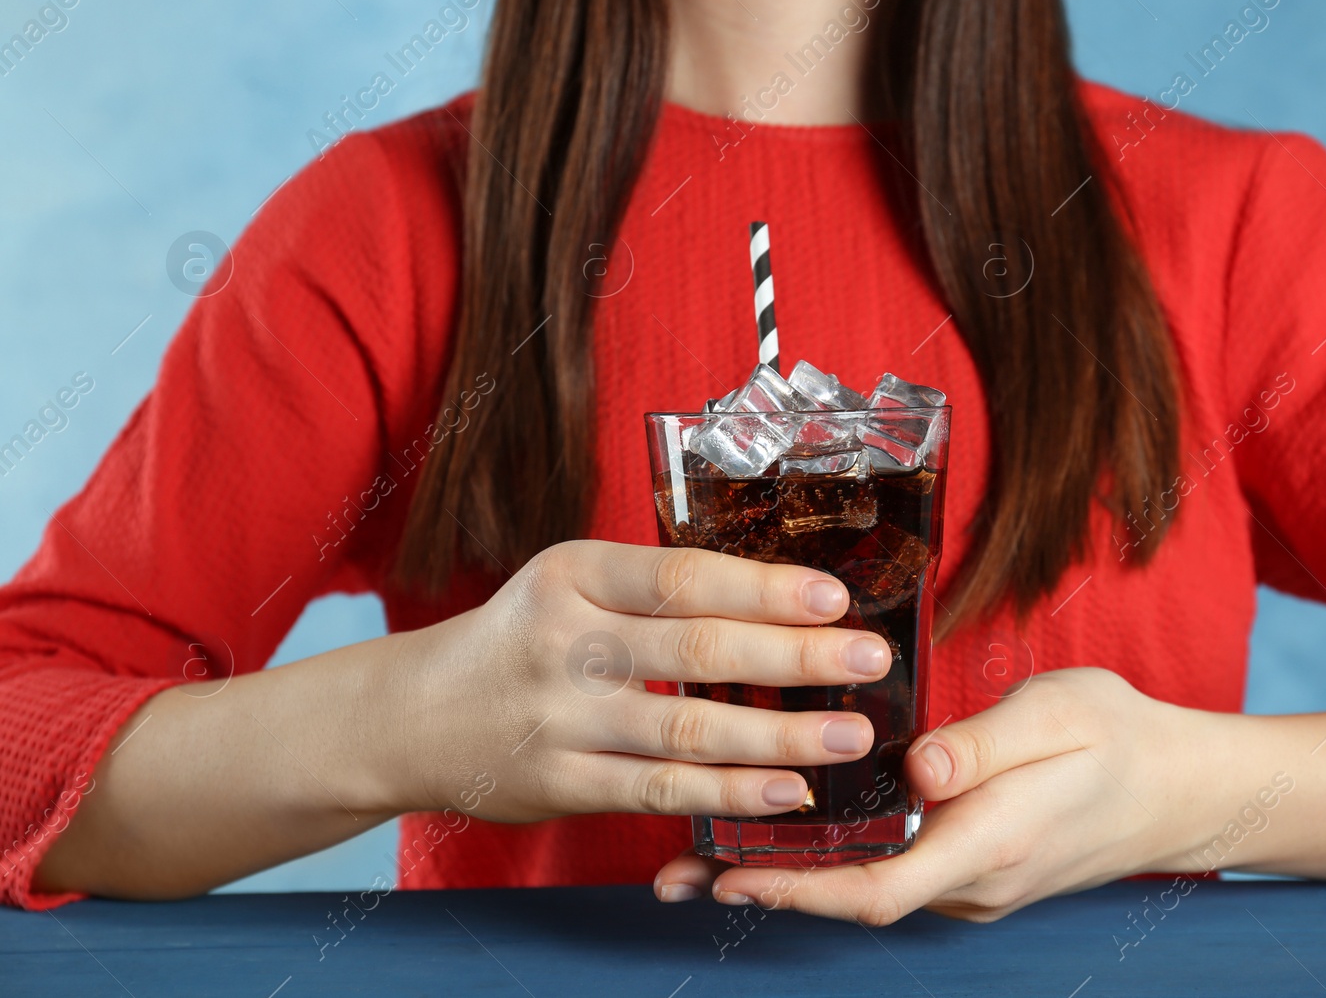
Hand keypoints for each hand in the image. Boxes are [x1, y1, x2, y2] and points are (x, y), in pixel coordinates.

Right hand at [383, 540, 893, 821]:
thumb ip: (651, 590)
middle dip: (796, 656)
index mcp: (573, 574)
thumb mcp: (568, 585)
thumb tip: (777, 596)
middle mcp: (566, 642)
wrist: (412, 714)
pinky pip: (660, 790)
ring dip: (781, 735)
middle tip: (869, 658)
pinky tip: (787, 791)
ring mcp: (560, 718)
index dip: (764, 586)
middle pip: (698, 649)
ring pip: (688, 729)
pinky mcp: (560, 783)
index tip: (834, 595)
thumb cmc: (519, 638)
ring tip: (851, 734)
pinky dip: (729, 794)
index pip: (683, 576)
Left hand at [653, 667, 1198, 921]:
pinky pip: (890, 875)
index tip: (730, 875)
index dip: (797, 888)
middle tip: (679, 872)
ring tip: (706, 857)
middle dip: (766, 886)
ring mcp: (972, 884)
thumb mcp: (1059, 712)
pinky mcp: (971, 869)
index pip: (877, 888)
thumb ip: (983, 743)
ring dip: (791, 874)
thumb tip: (918, 771)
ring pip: (867, 889)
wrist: (1181, 789)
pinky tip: (788, 834)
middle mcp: (973, 880)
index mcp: (991, 840)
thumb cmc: (1119, 739)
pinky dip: (831, 862)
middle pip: (853, 897)